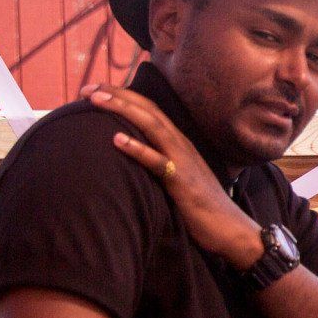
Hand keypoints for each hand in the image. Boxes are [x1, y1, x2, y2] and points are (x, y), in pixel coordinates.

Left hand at [86, 85, 263, 268]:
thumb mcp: (179, 177)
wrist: (231, 229)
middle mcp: (181, 145)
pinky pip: (157, 161)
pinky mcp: (182, 182)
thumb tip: (135, 158)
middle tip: (87, 88)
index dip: (123, 96)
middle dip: (117, 94)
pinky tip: (117, 139)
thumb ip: (160, 163)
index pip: (149, 110)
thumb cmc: (203, 207)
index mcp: (179, 142)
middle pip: (147, 110)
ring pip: (151, 126)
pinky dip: (137, 148)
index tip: (95, 89)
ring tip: (96, 100)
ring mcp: (183, 161)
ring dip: (123, 109)